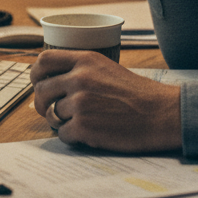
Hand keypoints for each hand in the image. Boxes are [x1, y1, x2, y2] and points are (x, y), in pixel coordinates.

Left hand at [30, 50, 181, 152]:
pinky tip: (89, 133)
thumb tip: (54, 81)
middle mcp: (79, 78)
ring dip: (61, 122)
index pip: (44, 60)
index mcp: (85, 60)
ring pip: (52, 114)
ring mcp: (80, 102)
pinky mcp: (84, 126)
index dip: (36, 74)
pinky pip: (63, 134)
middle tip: (52, 110)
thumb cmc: (138, 94)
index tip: (38, 83)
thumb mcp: (107, 69)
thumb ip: (81, 70)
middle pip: (41, 90)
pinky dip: (73, 137)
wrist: (161, 113)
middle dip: (43, 103)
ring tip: (80, 122)